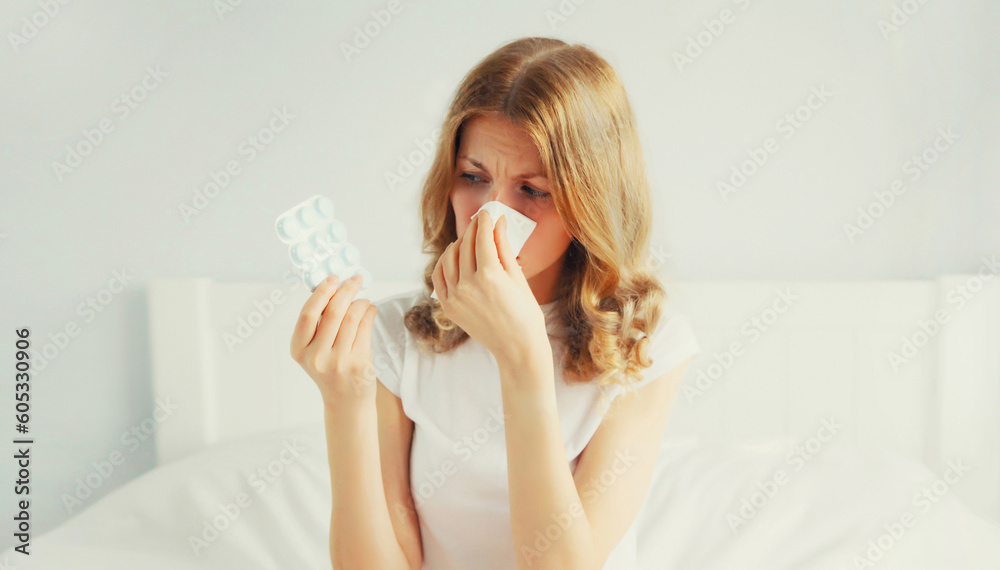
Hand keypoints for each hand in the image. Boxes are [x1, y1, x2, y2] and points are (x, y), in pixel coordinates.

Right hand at [290, 274, 377, 407]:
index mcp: (298, 350)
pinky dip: (369, 313)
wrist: (346, 402)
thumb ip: (319, 323)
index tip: (333, 278)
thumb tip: (334, 288)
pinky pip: (365, 328)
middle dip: (346, 290)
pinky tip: (370, 310)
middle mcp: (315, 357)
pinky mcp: (358, 364)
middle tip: (356, 280)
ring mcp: (337, 362)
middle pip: (332, 312)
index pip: (307, 314)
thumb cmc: (330, 369)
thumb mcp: (315, 349)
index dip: (321, 292)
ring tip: (364, 300)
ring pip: (352, 318)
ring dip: (361, 302)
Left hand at [432, 209, 549, 369]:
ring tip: (468, 240)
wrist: (517, 348)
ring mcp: (455, 297)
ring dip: (457, 244)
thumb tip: (498, 223)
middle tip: (479, 222)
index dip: (484, 221)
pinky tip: (453, 257)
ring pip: (449, 258)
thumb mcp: (518, 278)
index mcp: (489, 276)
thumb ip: (504, 248)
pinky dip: (444, 263)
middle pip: (465, 246)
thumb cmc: (525, 314)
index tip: (487, 212)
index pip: (482, 238)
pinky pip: (439, 277)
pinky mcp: (448, 307)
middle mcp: (468, 285)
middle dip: (473, 230)